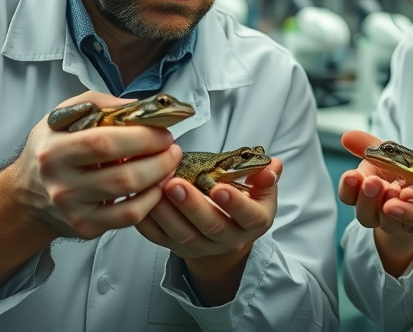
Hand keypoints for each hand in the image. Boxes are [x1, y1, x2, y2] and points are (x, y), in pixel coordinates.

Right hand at [8, 91, 182, 239]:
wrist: (26, 195)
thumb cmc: (51, 149)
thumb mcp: (62, 117)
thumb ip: (98, 104)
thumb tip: (139, 106)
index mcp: (54, 151)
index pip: (104, 143)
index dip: (141, 137)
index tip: (162, 131)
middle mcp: (61, 184)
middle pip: (123, 175)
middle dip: (159, 160)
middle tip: (172, 148)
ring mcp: (74, 210)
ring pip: (130, 198)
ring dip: (160, 178)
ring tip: (168, 163)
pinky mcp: (86, 227)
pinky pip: (129, 217)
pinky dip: (151, 200)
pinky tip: (156, 185)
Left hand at [135, 158, 279, 304]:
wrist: (225, 236)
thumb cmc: (243, 202)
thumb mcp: (261, 191)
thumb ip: (266, 176)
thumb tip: (272, 165)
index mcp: (254, 223)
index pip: (248, 216)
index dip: (236, 204)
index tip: (220, 188)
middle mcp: (229, 239)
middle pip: (211, 227)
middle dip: (192, 206)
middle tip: (175, 184)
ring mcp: (201, 247)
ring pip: (181, 234)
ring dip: (165, 211)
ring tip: (154, 186)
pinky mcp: (175, 248)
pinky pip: (159, 238)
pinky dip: (147, 220)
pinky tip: (140, 198)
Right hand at [337, 130, 412, 235]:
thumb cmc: (396, 170)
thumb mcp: (383, 154)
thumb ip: (366, 146)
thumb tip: (347, 135)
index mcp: (361, 193)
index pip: (347, 194)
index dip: (348, 186)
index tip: (352, 176)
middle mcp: (373, 212)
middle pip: (364, 214)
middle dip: (367, 198)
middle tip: (373, 183)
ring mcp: (393, 222)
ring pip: (386, 223)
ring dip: (388, 208)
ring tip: (394, 190)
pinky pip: (412, 225)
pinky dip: (412, 213)